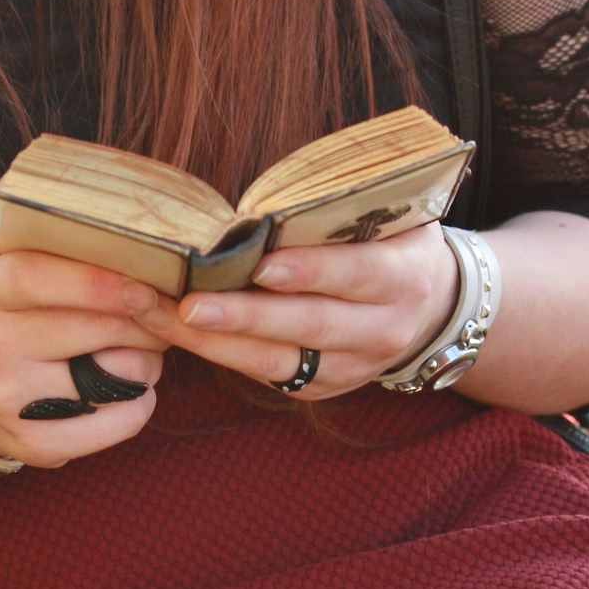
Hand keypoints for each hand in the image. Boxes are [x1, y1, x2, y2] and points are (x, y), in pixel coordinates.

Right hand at [0, 251, 167, 466]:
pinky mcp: (36, 445)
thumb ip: (80, 262)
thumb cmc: (25, 319)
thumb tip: (157, 273)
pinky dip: (140, 402)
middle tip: (155, 317)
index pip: (38, 279)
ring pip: (123, 375)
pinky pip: (125, 420)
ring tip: (130, 354)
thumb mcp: (30, 277)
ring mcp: (10, 400)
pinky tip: (121, 392)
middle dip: (147, 321)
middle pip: (100, 328)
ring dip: (148, 362)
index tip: (146, 288)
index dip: (99, 283)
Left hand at [136, 227, 461, 399]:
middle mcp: (383, 330)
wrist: (429, 308)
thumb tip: (266, 201)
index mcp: (405, 277)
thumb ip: (340, 210)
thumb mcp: (389, 215)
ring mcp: (352, 367)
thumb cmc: (392, 241)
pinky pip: (264, 373)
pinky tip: (171, 329)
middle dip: (244, 316)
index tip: (261, 265)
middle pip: (309, 325)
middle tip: (188, 305)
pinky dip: (217, 352)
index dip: (311, 271)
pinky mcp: (321, 387)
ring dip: (213, 342)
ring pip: (278, 361)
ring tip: (158, 315)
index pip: (357, 274)